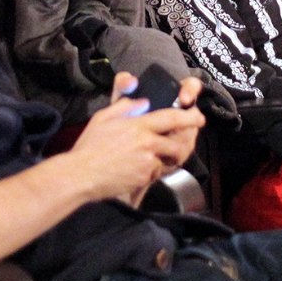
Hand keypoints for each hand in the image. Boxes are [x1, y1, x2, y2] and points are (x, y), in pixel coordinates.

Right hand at [66, 73, 204, 203]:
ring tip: (157, 155)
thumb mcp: (104, 117)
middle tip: (186, 140)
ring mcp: (147, 162)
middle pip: (178, 142)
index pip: (171, 118)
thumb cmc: (90, 146)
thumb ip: (125, 106)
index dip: (189, 117)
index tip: (199, 117)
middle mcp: (147, 143)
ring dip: (167, 157)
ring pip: (168, 158)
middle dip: (185, 142)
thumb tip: (142, 102)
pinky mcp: (144, 178)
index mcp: (138, 125)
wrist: (82, 174)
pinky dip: (152, 170)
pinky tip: (138, 168)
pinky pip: (156, 172)